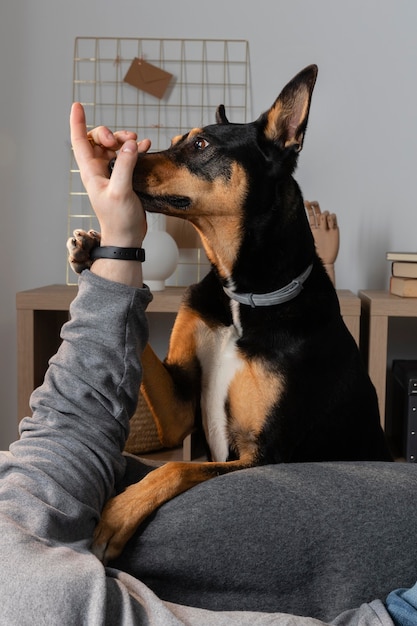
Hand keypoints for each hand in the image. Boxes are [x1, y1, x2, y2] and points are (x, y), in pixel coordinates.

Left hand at [70, 103, 150, 285]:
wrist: (127, 238)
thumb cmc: (119, 220)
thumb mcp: (121, 191)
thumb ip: (125, 166)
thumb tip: (130, 144)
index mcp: (91, 172)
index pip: (81, 142)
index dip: (78, 123)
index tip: (77, 105)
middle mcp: (99, 171)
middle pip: (98, 141)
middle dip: (110, 134)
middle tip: (124, 140)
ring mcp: (111, 174)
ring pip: (114, 147)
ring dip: (125, 141)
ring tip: (138, 143)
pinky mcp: (124, 179)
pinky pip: (127, 157)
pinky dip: (136, 149)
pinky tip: (146, 147)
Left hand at [305, 200, 338, 285]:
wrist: (325, 260)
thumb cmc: (315, 254)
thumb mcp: (306, 241)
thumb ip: (304, 232)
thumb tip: (295, 224)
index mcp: (312, 229)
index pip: (310, 216)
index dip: (308, 208)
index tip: (305, 202)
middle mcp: (320, 227)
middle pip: (318, 212)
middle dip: (315, 205)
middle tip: (312, 203)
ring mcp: (327, 227)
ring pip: (326, 214)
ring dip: (324, 214)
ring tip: (324, 221)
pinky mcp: (335, 230)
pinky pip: (334, 219)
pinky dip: (332, 218)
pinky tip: (330, 223)